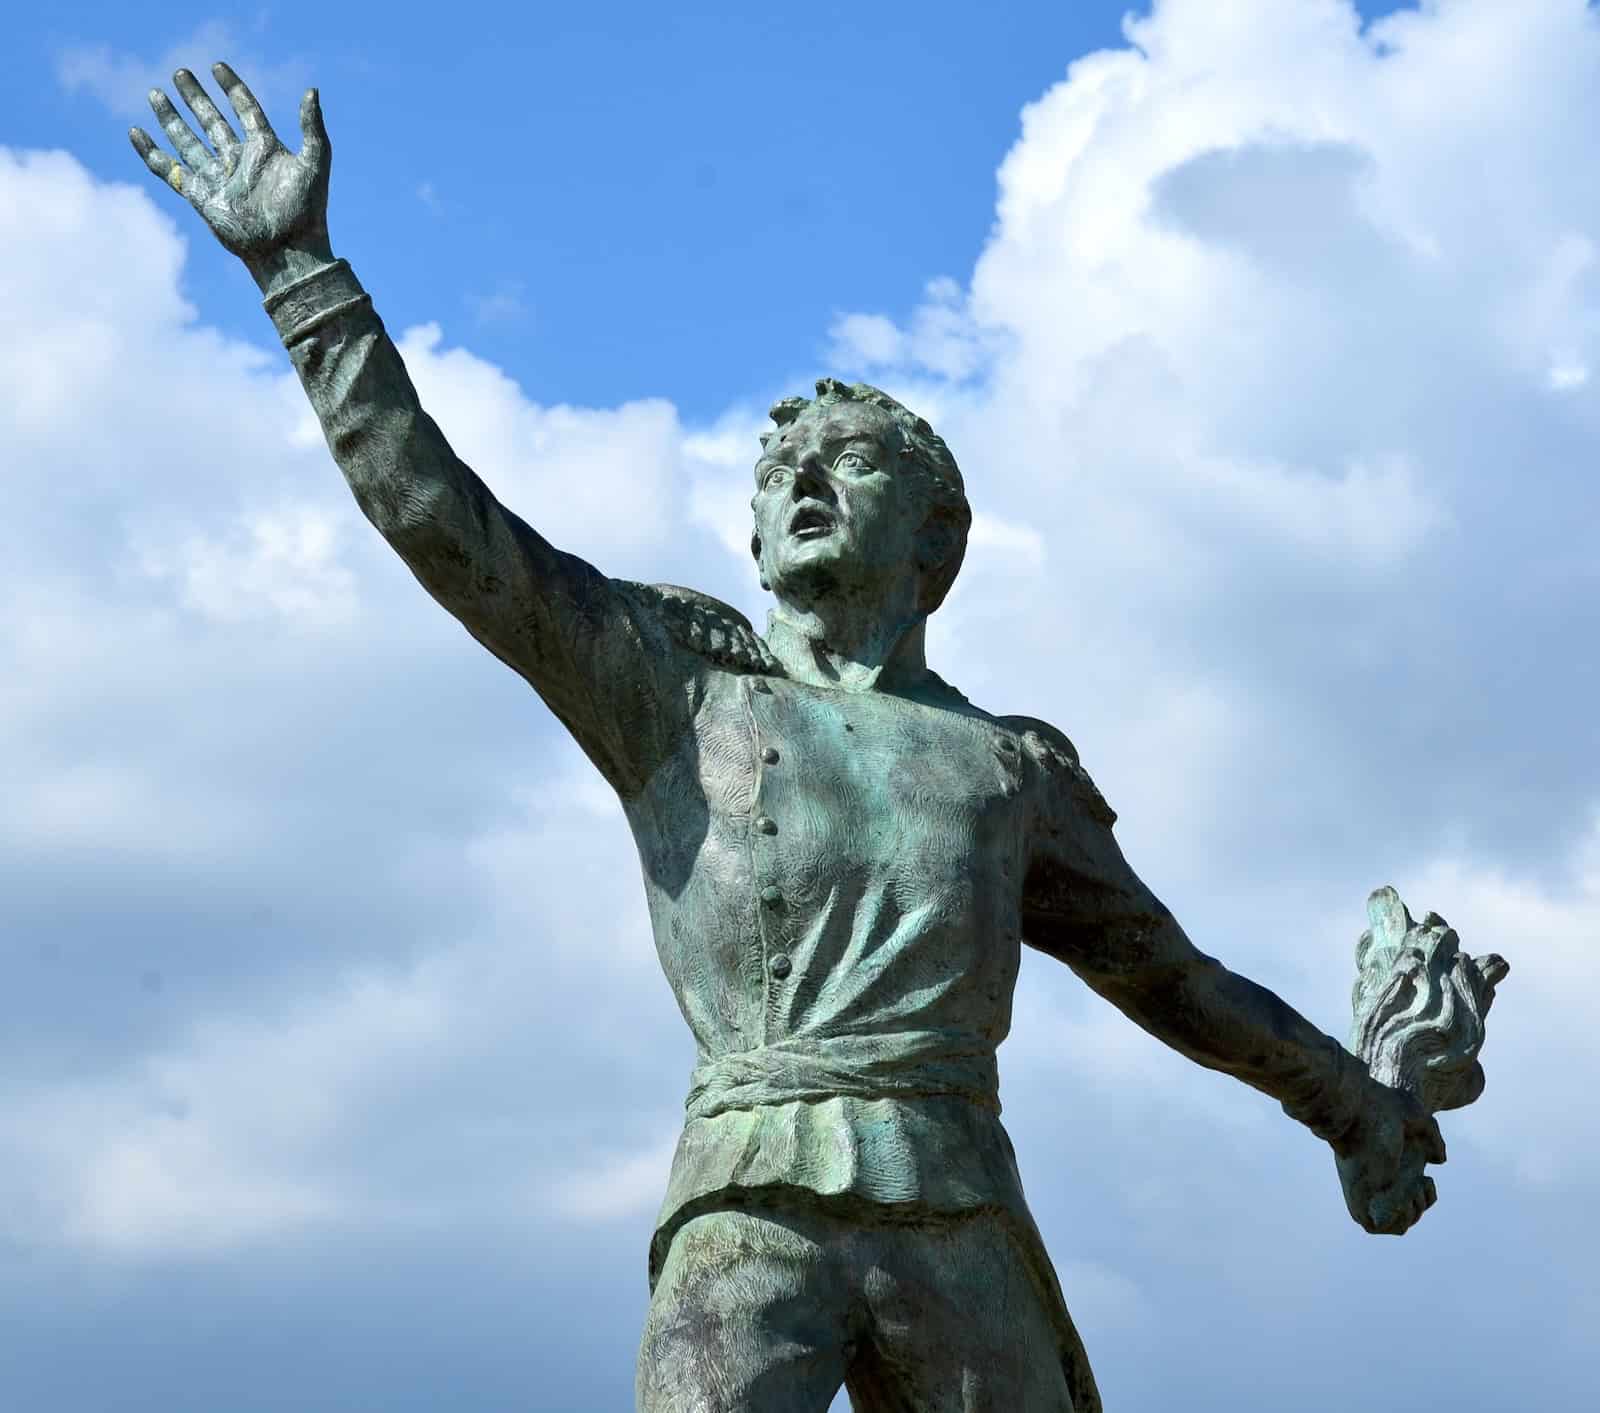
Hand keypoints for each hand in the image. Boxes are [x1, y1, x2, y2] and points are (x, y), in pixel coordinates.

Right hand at [129, 63, 331, 285]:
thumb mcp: (315, 162)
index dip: (232, 88)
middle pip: (212, 121)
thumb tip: (312, 90)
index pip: (245, 109)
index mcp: (265, 149)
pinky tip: (135, 132)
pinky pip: (172, 171)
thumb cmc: (306, 210)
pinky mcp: (202, 196)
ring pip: (189, 141)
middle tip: (180, 73)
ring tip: (155, 93)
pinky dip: (152, 153)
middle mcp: (240, 160)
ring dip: (172, 118)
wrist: (289, 249)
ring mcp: (220, 178)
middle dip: (196, 98)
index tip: (217, 67)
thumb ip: (312, 126)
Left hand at [1333, 1080, 1446, 1234]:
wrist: (1359, 1110)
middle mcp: (1381, 1183)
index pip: (1410, 1197)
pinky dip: (1396, 1220)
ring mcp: (1369, 1192)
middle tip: (1418, 1183)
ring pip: (1398, 1223)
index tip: (1425, 1178)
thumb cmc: (1385, 1110)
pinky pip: (1375, 1226)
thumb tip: (1438, 1162)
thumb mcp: (1419, 1121)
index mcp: (1393, 1170)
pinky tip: (1402, 1200)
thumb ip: (1434, 1139)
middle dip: (1422, 1203)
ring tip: (1411, 1190)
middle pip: (1408, 1213)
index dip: (1426, 1196)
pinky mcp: (1357, 1198)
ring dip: (1414, 1213)